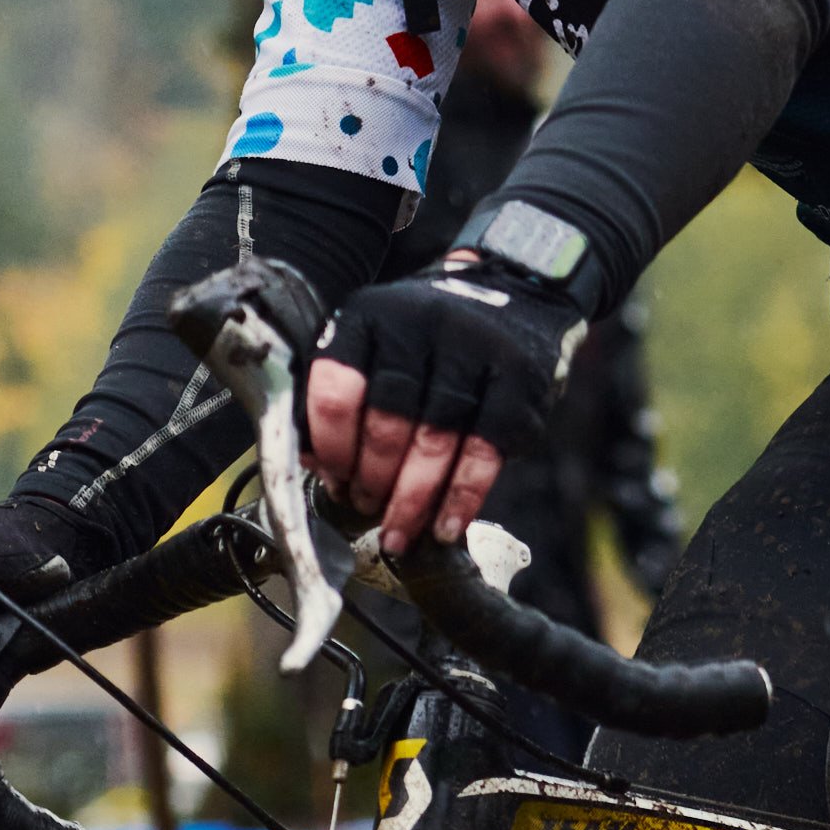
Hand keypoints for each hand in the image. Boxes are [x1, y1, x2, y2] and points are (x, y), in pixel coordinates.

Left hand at [305, 256, 583, 557]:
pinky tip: (446, 526)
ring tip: (398, 535)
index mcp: (370, 317)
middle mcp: (420, 326)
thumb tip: (310, 463)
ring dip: (413, 501)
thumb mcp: (374, 344)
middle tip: (367, 511)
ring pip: (434, 442)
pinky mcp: (519, 379)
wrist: (515, 293)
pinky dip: (463, 497)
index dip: (331, 448)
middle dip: (372, 481)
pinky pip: (485, 452)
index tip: (333, 481)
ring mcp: (473, 350)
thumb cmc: (426, 339)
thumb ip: (341, 396)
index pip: (337, 390)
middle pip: (387, 423)